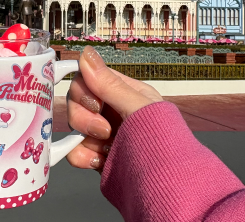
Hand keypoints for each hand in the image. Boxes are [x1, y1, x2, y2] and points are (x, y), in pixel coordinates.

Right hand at [66, 46, 162, 170]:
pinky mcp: (97, 156)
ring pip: (73, 126)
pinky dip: (80, 156)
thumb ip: (109, 84)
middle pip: (76, 102)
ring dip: (84, 138)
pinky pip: (74, 149)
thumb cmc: (165, 145)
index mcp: (124, 93)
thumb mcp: (138, 108)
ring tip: (106, 148)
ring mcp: (103, 135)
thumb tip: (86, 53)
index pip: (88, 79)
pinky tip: (97, 161)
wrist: (170, 191)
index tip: (96, 104)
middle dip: (84, 117)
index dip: (84, 90)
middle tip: (105, 130)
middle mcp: (111, 111)